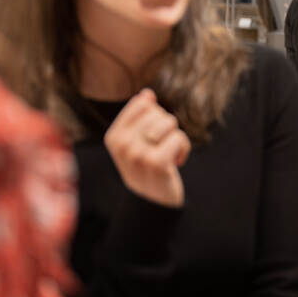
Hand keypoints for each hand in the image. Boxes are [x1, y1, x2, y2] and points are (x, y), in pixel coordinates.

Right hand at [104, 89, 189, 207]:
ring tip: (167, 155)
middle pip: (158, 112)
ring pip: (169, 123)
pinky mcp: (156, 162)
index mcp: (114, 136)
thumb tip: (147, 94)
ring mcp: (138, 153)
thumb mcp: (136, 142)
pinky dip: (183, 149)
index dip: (154, 116)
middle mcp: (122, 144)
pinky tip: (176, 163)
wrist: (152, 202)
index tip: (151, 136)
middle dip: (166, 128)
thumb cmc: (147, 167)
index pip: (142, 103)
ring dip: (175, 138)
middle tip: (159, 149)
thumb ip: (139, 117)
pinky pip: (179, 138)